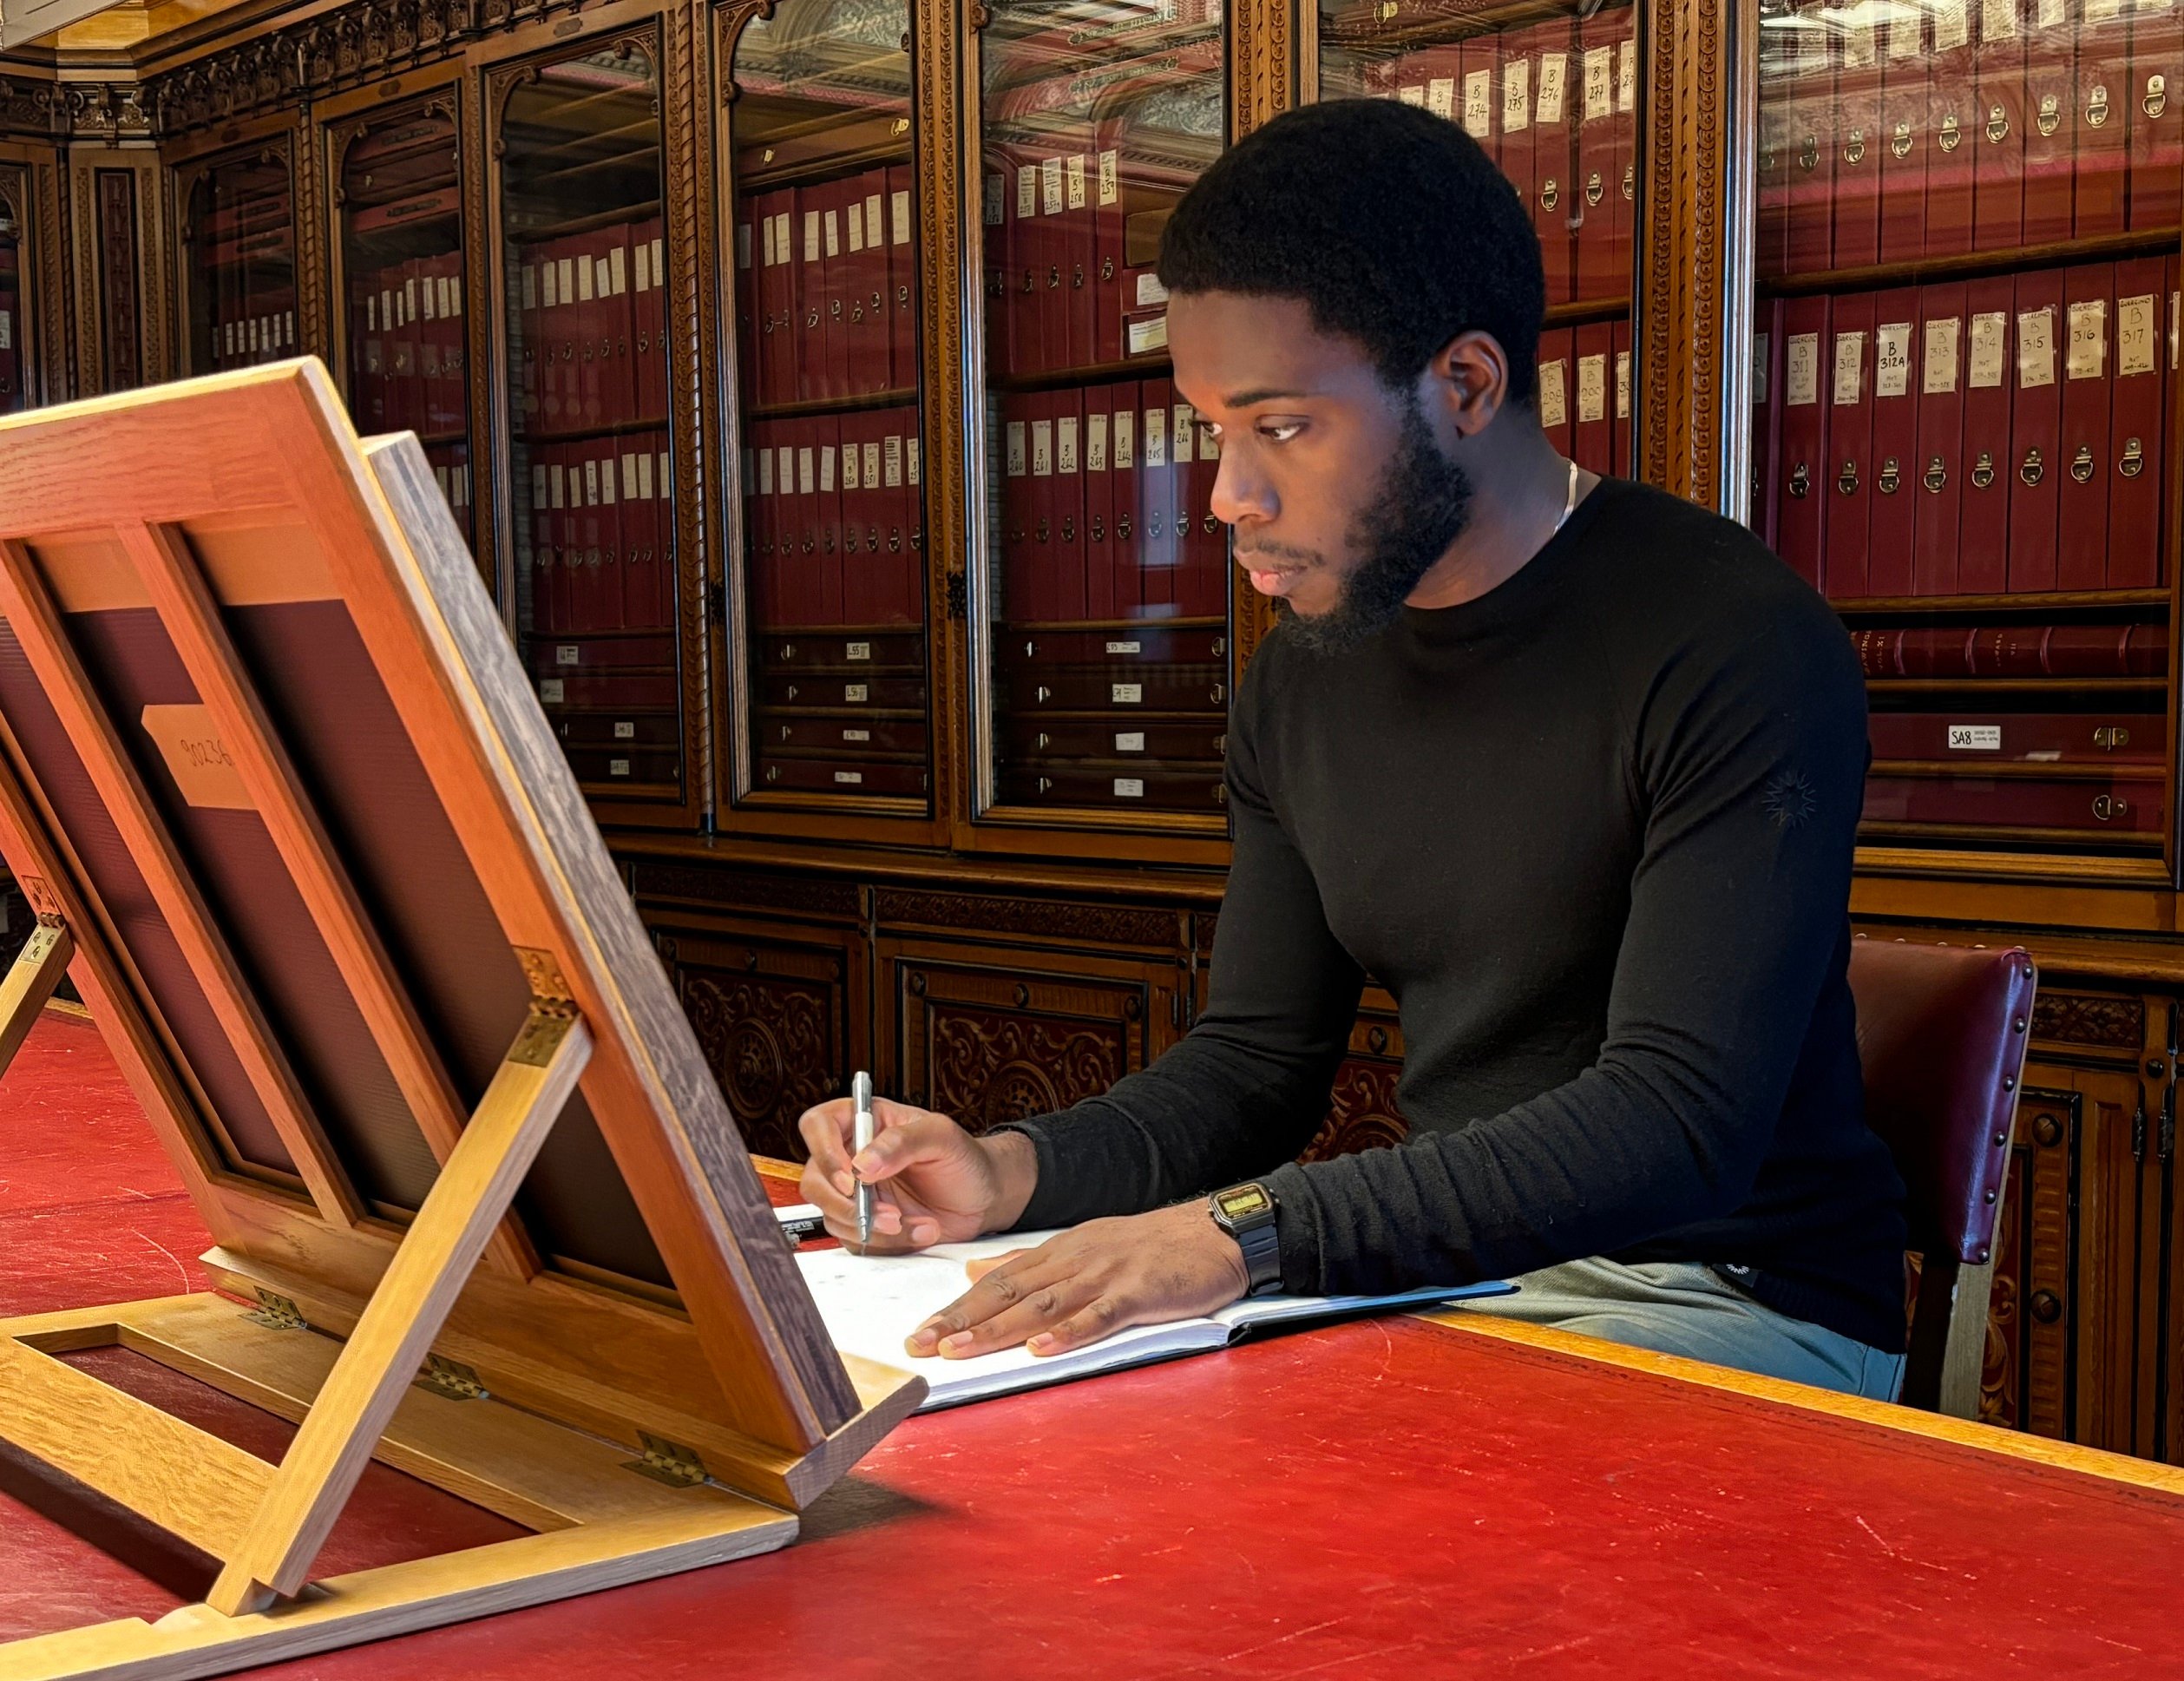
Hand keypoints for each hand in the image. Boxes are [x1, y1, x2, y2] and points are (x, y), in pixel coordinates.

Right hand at [797, 1096, 1037, 1253]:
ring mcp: (855, 1194)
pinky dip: (889, 1243)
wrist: (983, 1197)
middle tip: (888, 1214)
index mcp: (864, 1122)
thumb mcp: (941, 1137)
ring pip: (833, 1216)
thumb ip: (902, 1143)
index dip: (825, 1153)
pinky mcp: (864, 1224)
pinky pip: (856, 1240)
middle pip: (814, 1180)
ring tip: (918, 1222)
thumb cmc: (964, 1158)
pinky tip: (922, 1230)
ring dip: (874, 1227)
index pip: (818, 1126)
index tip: (853, 1178)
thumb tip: (862, 1164)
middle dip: (849, 1205)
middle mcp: (851, 1156)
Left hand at [906, 1201, 1251, 1359]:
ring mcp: (1104, 1275)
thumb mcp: (1082, 1248)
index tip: (918, 1333)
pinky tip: (1041, 1348)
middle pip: (1007, 1291)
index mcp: (1057, 1252)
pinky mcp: (1137, 1292)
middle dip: (960, 1320)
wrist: (1211, 1233)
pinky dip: (1068, 1332)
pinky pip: (1099, 1314)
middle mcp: (1072, 1260)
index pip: (995, 1281)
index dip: (954, 1308)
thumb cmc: (1147, 1248)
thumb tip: (973, 1272)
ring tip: (960, 1350)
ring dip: (998, 1329)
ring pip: (1042, 1303)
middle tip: (919, 1345)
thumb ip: (1028, 1262)